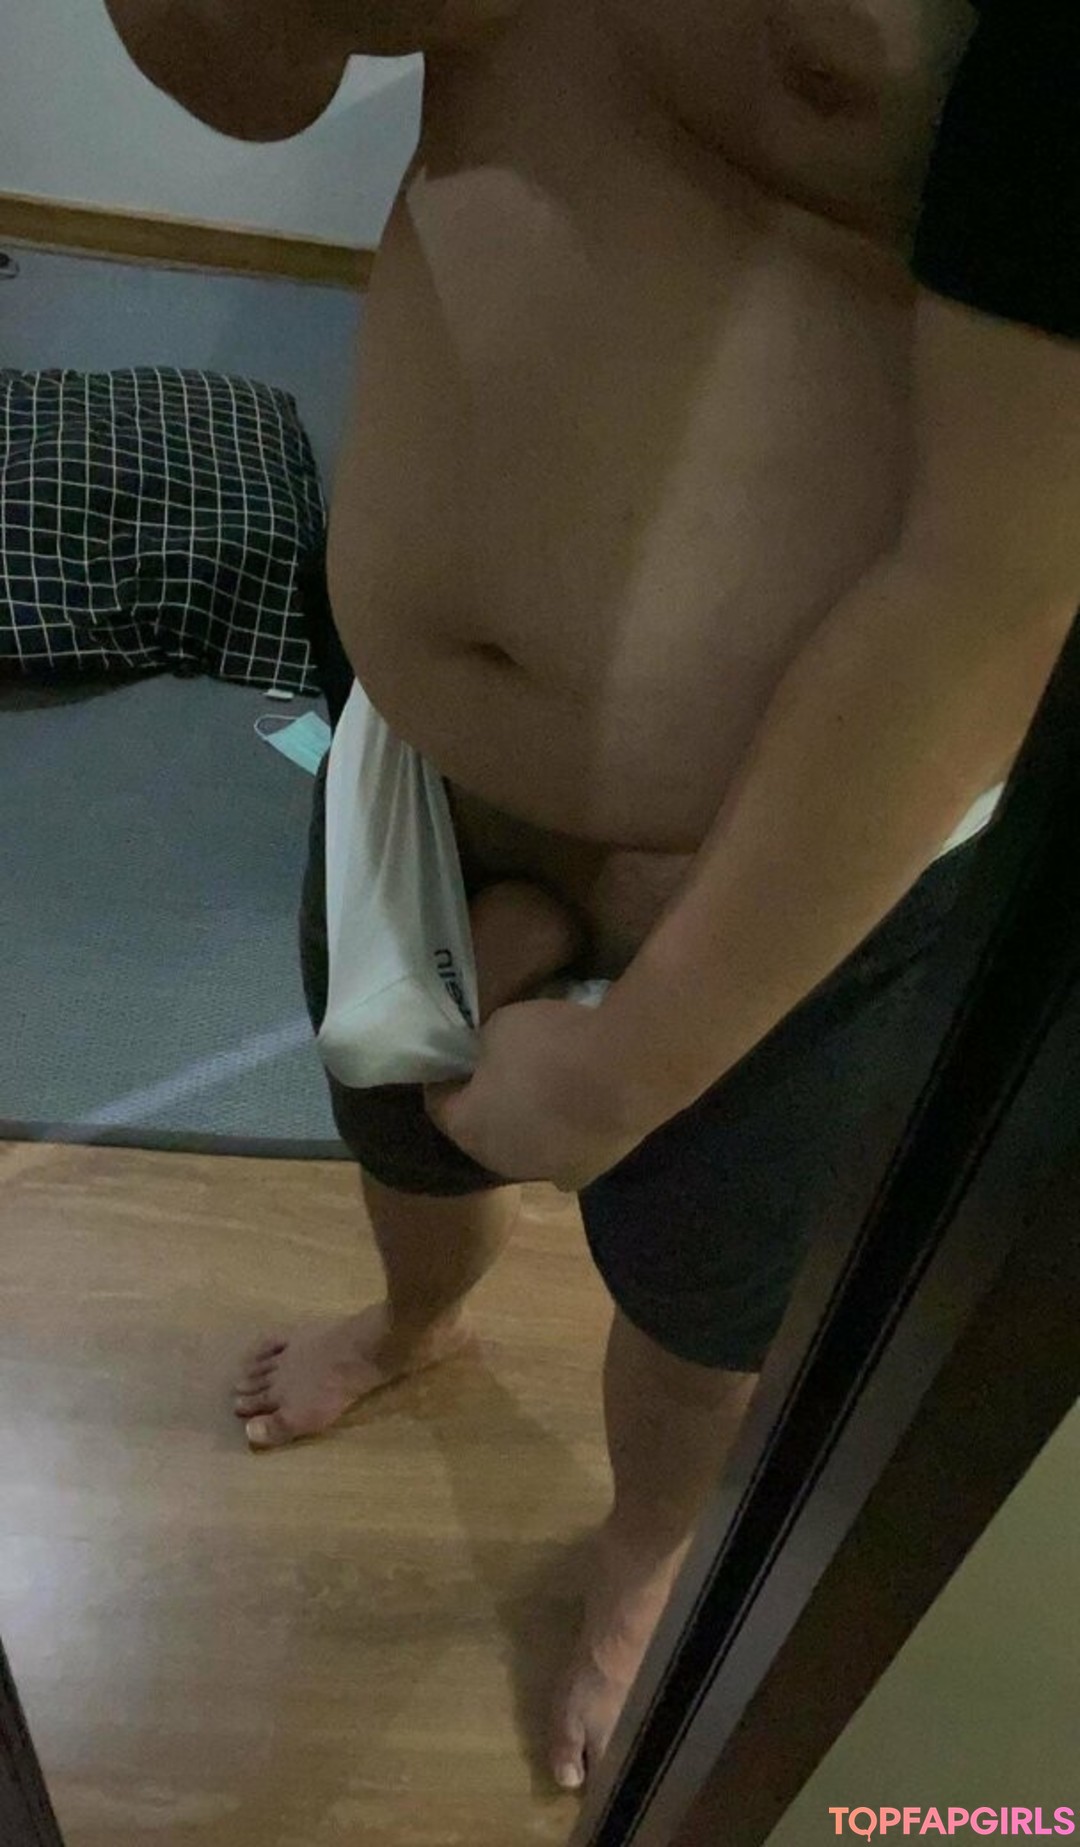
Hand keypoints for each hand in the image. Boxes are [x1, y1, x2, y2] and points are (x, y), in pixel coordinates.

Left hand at [424, 997, 656, 1190]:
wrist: (624, 1072)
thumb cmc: (548, 1047)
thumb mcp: (500, 1025)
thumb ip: (485, 1045)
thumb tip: (491, 1055)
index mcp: (468, 1128)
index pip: (439, 1104)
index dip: (444, 1078)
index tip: (454, 1056)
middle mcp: (500, 1160)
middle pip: (484, 1129)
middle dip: (488, 1102)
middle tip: (501, 1070)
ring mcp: (547, 1171)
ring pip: (526, 1144)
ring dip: (528, 1120)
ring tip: (547, 1086)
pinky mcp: (589, 1170)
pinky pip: (568, 1148)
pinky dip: (568, 1130)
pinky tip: (581, 1106)